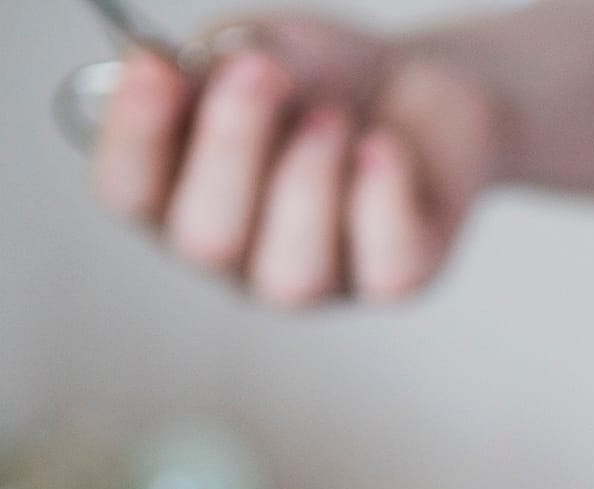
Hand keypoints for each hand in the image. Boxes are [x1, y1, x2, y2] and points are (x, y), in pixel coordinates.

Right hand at [89, 16, 501, 305]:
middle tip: (264, 70)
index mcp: (176, 195)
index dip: (135, 136)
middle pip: (206, 239)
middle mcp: (237, 255)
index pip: (127, 191)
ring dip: (308, 179)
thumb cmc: (317, 80)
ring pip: (292, 274)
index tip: (157, 67)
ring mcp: (315, 281)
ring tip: (332, 114)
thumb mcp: (253, 51)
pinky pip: (384, 265)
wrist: (416, 86)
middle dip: (231, 146)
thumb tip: (167, 76)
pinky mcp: (392, 281)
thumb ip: (210, 73)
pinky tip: (383, 144)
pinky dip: (383, 195)